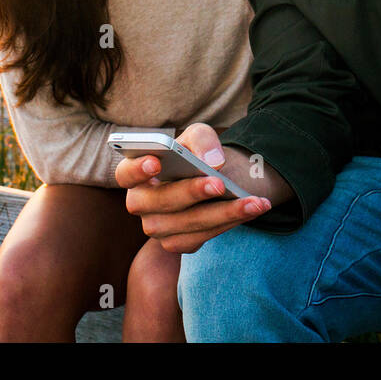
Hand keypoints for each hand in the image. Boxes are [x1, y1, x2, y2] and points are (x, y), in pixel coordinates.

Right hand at [116, 123, 285, 253]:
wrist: (213, 178)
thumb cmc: (195, 154)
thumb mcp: (198, 137)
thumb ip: (202, 140)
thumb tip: (213, 161)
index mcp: (137, 173)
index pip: (125, 174)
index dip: (137, 169)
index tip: (155, 162)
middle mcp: (142, 203)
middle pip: (159, 203)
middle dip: (191, 192)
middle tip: (219, 183)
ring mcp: (157, 227)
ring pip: (186, 225)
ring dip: (223, 213)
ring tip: (255, 201)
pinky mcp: (177, 242)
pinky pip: (201, 238)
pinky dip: (229, 223)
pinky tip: (252, 210)